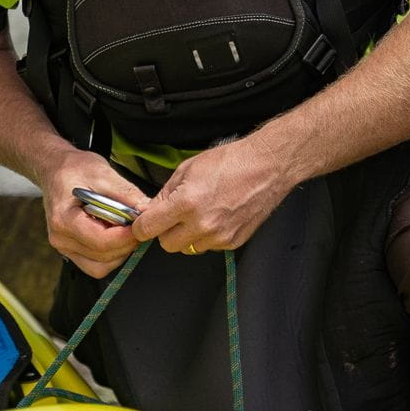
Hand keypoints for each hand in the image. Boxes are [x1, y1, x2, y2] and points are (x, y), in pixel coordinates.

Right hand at [37, 148, 152, 278]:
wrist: (56, 169)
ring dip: (120, 251)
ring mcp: (65, 247)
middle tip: (139, 225)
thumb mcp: (102, 173)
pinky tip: (116, 235)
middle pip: (103, 256)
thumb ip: (125, 193)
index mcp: (63, 219)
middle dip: (126, 243)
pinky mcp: (72, 250)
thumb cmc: (74, 168)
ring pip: (100, 266)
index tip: (141, 225)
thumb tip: (147, 210)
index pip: (100, 241)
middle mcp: (61, 238)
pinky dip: (111, 254)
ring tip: (126, 229)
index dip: (126, 237)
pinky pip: (96, 264)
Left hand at [130, 137, 294, 254]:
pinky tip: (216, 216)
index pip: (148, 229)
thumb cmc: (231, 162)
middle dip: (165, 231)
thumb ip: (166, 192)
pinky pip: (209, 247)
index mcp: (186, 203)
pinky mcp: (233, 242)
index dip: (142, 226)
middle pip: (166, 245)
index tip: (144, 223)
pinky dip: (207, 236)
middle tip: (174, 216)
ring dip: (187, 236)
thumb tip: (152, 209)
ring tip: (199, 213)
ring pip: (188, 248)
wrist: (267, 167)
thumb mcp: (188, 168)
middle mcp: (202, 224)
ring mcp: (219, 236)